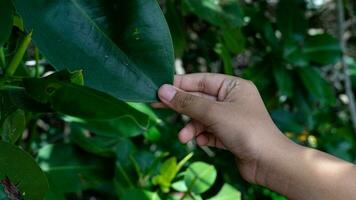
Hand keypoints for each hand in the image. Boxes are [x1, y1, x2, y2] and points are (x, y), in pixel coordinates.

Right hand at [154, 73, 291, 183]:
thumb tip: (163, 90)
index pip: (201, 80)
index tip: (160, 88)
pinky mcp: (229, 135)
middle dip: (182, 107)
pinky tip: (200, 142)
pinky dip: (202, 136)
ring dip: (191, 127)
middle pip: (199, 99)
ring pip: (202, 117)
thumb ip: (187, 102)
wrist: (269, 163)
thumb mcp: (214, 113)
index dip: (180, 84)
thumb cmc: (246, 130)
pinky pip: (209, 131)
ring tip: (183, 138)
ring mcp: (230, 118)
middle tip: (157, 106)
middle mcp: (232, 100)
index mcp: (234, 86)